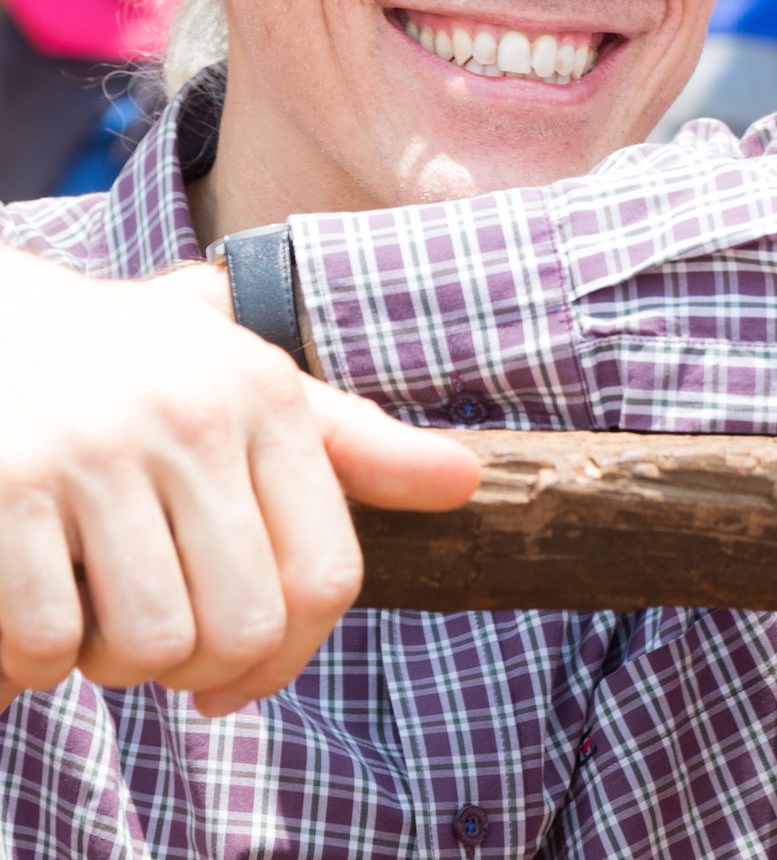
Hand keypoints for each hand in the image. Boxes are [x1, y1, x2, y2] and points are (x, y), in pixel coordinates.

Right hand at [0, 251, 478, 717]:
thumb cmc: (134, 364)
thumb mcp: (250, 379)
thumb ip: (353, 442)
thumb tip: (467, 483)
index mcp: (266, 394)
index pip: (328, 574)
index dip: (291, 658)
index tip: (237, 676)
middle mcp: (193, 416)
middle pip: (244, 626)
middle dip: (200, 667)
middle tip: (158, 636)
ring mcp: (96, 450)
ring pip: (148, 645)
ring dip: (112, 664)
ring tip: (94, 613)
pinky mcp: (5, 485)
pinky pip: (45, 641)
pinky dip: (33, 660)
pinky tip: (31, 606)